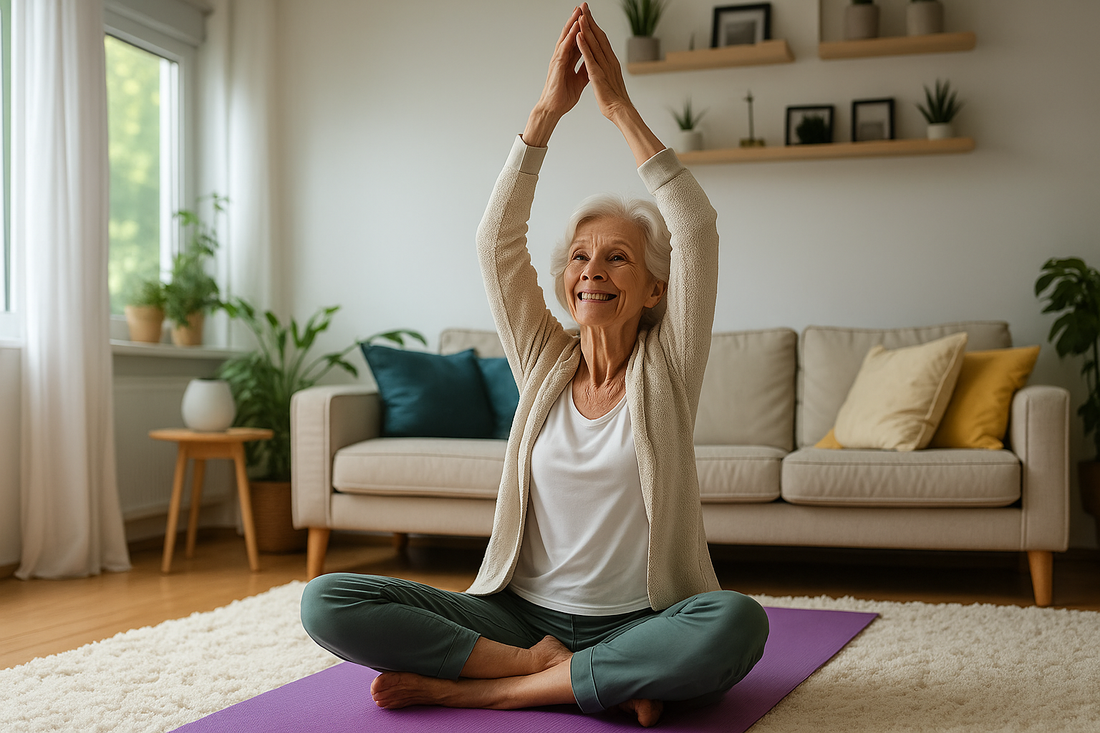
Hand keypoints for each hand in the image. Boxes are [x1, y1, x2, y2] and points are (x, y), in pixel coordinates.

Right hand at [523, 6, 589, 146]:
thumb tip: (593, 63)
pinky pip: (563, 50)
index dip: (583, 29)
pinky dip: (568, 39)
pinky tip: (573, 30)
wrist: (554, 109)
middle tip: (583, 6)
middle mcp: (562, 57)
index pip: (577, 40)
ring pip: (565, 39)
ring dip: (571, 25)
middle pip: (570, 35)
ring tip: (578, 12)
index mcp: (568, 60)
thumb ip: (585, 70)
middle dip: (576, 21)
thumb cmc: (564, 96)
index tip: (589, 17)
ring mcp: (558, 60)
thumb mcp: (580, 80)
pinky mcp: (557, 67)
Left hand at [575, 4, 632, 123]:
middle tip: (584, 7)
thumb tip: (606, 67)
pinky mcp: (598, 75)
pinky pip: (589, 58)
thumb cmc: (615, 100)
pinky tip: (579, 36)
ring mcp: (604, 67)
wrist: (621, 111)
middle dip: (591, 21)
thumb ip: (608, 71)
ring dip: (586, 29)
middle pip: (599, 36)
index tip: (588, 15)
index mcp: (611, 62)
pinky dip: (584, 46)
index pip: (602, 40)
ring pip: (594, 44)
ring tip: (580, 15)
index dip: (595, 27)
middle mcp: (609, 60)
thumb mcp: (610, 81)